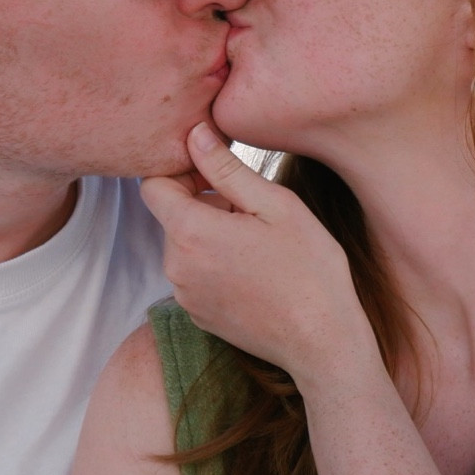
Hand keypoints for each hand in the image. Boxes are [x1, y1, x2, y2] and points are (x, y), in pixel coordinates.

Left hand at [139, 124, 374, 378]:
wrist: (321, 342)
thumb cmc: (309, 269)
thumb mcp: (276, 206)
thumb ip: (227, 168)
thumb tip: (194, 133)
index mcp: (191, 232)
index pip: (153, 185)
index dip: (182, 173)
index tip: (219, 177)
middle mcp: (176, 266)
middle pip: (171, 216)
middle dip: (203, 205)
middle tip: (253, 213)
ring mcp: (184, 295)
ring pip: (183, 245)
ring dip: (211, 235)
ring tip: (258, 245)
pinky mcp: (197, 315)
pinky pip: (194, 275)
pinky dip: (215, 265)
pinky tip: (255, 272)